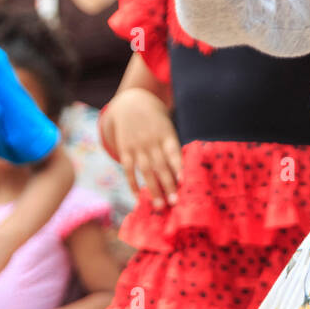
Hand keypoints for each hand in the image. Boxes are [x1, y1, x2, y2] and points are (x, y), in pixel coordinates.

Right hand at [106, 88, 181, 207]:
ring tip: (160, 205)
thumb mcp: (168, 128)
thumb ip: (174, 148)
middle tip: (175, 202)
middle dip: (168, 185)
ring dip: (152, 189)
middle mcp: (152, 141)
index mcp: (167, 135)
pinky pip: (128, 169)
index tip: (184, 182)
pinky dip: (132, 183)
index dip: (179, 167)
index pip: (174, 153)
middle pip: (161, 166)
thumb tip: (184, 175)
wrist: (131, 103)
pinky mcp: (125, 149)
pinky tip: (138, 197)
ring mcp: (137, 146)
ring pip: (145, 170)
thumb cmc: (157, 122)